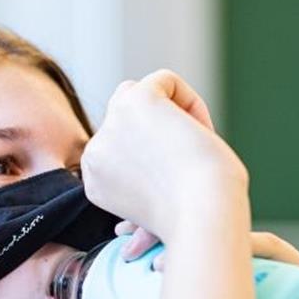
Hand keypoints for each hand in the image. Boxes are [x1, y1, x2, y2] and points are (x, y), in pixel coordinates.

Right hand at [81, 69, 247, 243]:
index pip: (121, 145)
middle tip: (189, 165)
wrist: (204, 217)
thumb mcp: (154, 204)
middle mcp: (95, 154)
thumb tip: (128, 183)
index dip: (157, 156)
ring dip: (173, 114)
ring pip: (140, 94)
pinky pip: (164, 80)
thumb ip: (138, 180)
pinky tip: (198, 133)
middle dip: (161, 133)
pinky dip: (191, 102)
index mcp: (95, 181)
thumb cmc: (194, 218)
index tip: (177, 186)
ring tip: (193, 146)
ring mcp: (110, 126)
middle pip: (126, 117)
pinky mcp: (134, 102)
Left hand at [114, 232, 298, 298]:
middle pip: (214, 232)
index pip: (196, 242)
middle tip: (130, 244)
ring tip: (160, 261)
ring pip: (242, 240)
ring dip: (201, 240)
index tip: (121, 236)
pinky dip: (255, 250)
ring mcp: (291, 271)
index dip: (158, 230)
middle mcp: (264, 267)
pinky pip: (286, 258)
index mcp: (239, 278)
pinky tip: (224, 252)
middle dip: (169, 226)